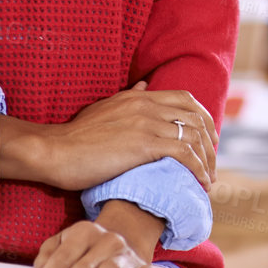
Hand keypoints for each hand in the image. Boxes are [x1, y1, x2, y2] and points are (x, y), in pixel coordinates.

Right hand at [0, 81, 217, 191]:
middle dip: (211, 141)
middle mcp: (147, 105)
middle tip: (213, 163)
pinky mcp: (143, 144)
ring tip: (208, 179)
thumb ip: (128, 97)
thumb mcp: (104, 108)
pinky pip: (184, 154)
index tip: (208, 139)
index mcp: (139, 96)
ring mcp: (146, 123)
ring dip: (207, 159)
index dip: (202, 118)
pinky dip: (198, 168)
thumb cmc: (75, 136)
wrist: (54, 150)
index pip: (185, 99)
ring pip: (194, 136)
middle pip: (195, 117)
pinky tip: (200, 182)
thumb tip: (143, 85)